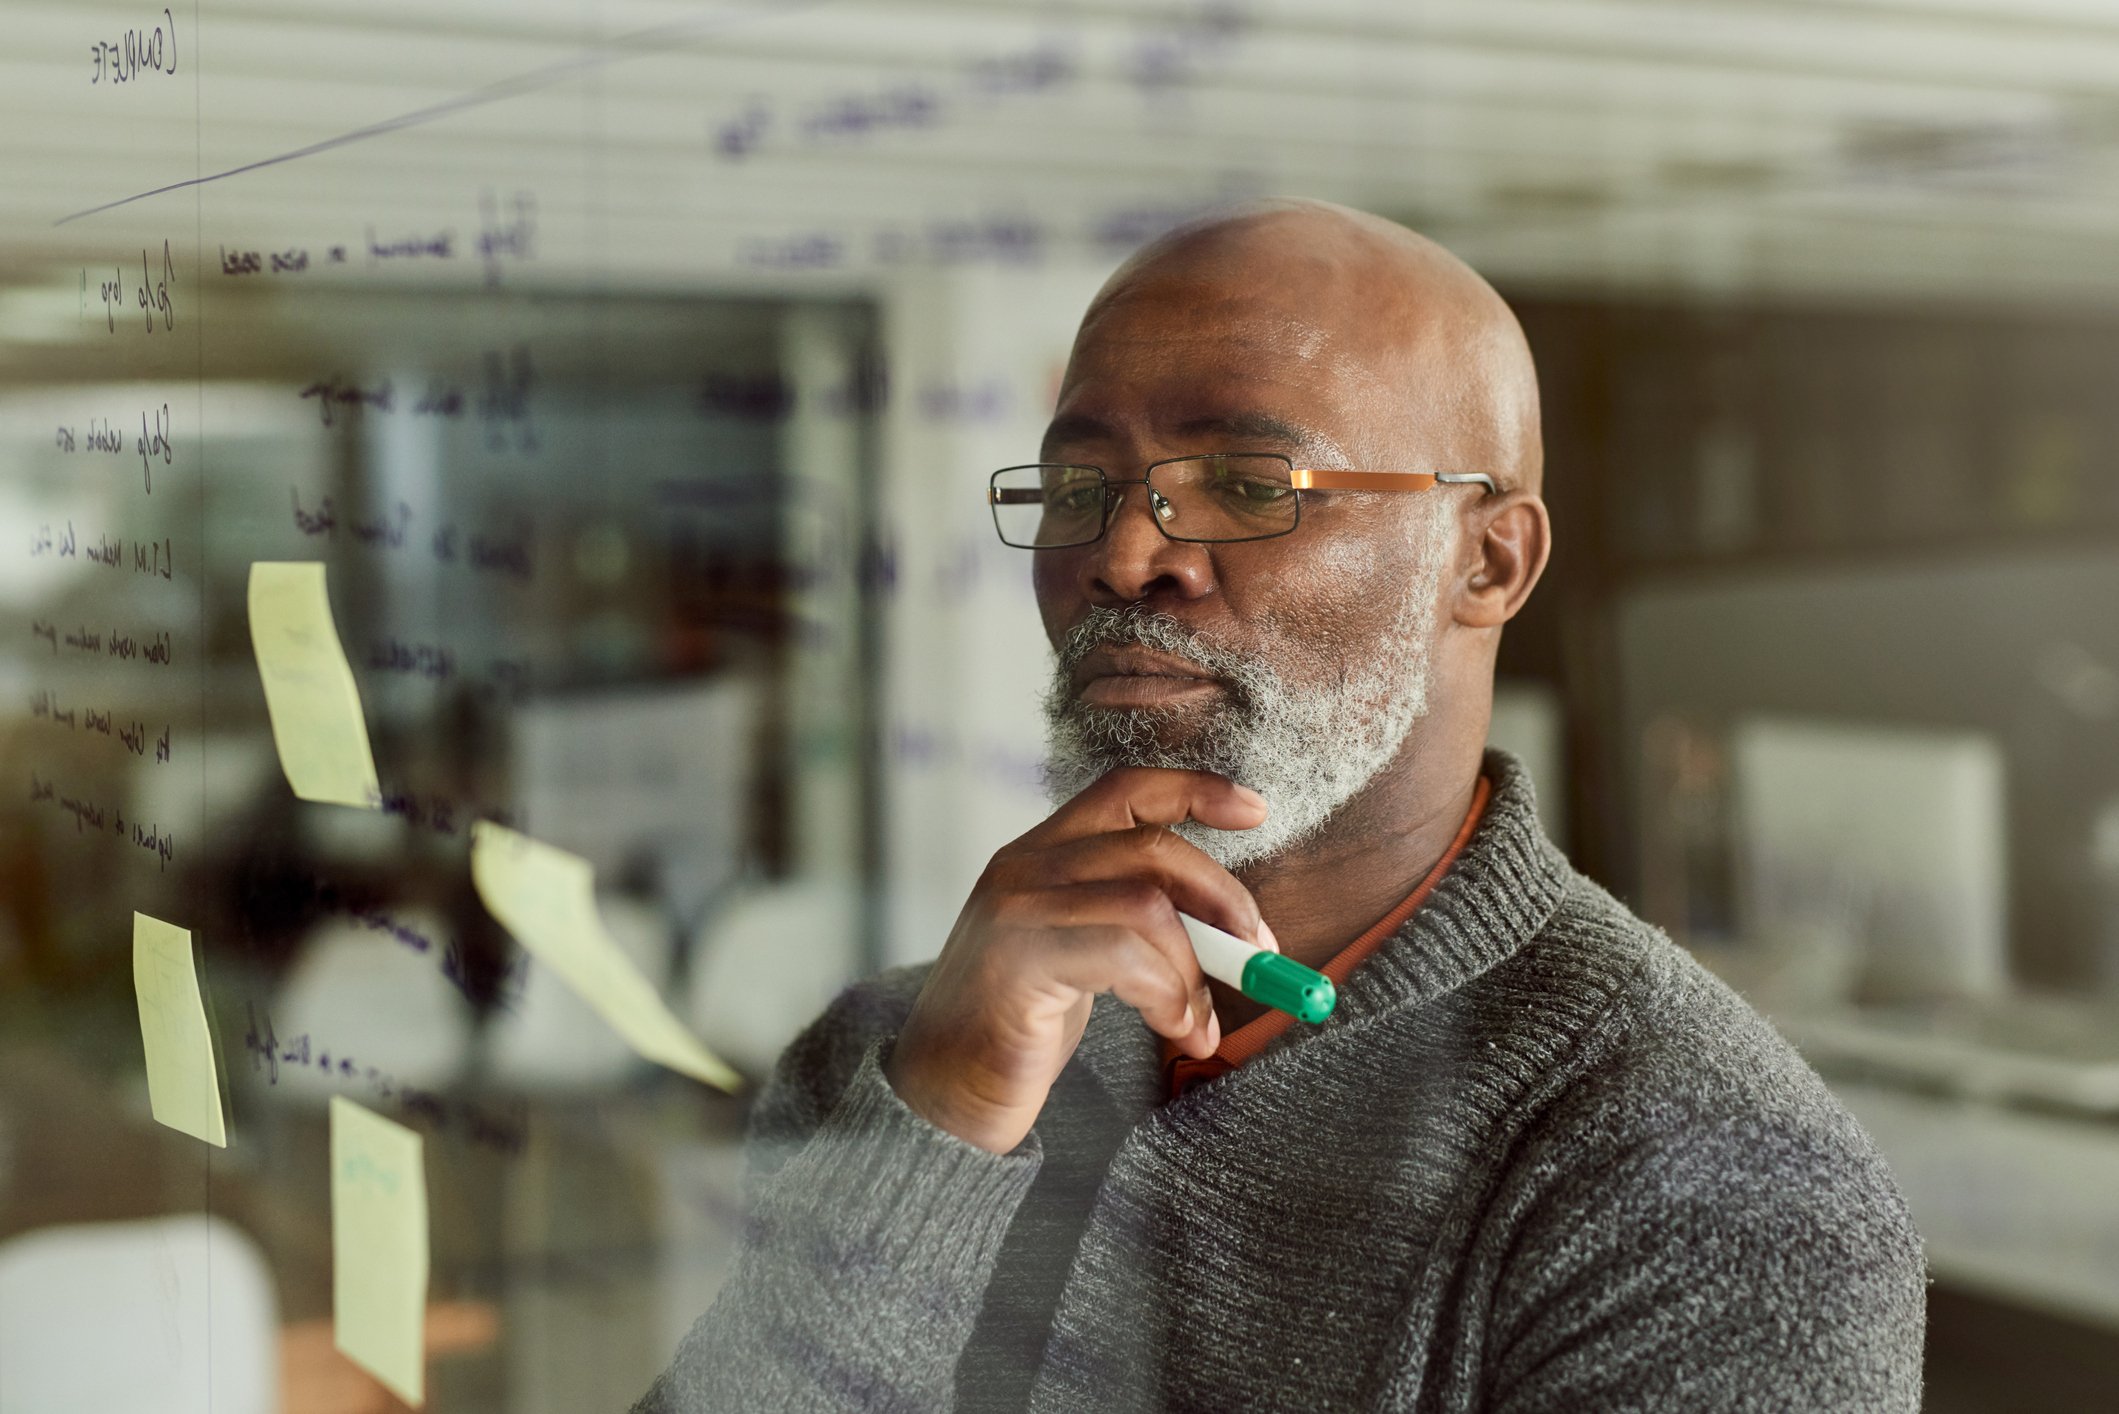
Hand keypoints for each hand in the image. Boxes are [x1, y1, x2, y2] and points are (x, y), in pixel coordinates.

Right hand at [885, 767, 1272, 1153]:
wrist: (939, 1096)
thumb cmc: (1016, 1031)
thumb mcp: (1080, 958)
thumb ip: (1137, 928)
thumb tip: (1237, 935)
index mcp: (1040, 854)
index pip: (1124, 789)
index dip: (1195, 789)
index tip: (1256, 811)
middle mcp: (1024, 866)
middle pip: (1153, 847)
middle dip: (1225, 901)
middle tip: (1256, 957)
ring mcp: (1016, 909)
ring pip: (1147, 905)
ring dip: (1195, 970)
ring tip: (1198, 1024)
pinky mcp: (1020, 960)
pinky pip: (1125, 955)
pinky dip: (1171, 996)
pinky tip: (1175, 1031)